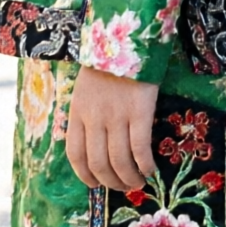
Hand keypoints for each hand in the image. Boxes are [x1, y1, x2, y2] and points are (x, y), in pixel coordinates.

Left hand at [65, 67, 159, 191]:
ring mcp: (116, 116)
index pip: (75, 154)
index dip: (85, 175)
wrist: (126, 39)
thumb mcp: (85, 89)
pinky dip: (144, 164)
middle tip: (122, 187)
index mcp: (77, 112)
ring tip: (138, 183)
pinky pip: (140, 148)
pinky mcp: (139, 112)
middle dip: (111, 182)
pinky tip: (150, 169)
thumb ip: (86, 114)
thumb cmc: (107, 64)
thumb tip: (94, 144)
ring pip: (119, 161)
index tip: (95, 185)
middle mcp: (94, 118)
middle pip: (98, 163)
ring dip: (129, 178)